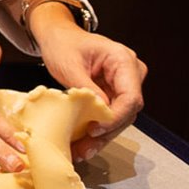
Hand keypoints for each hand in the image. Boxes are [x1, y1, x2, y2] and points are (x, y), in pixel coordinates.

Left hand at [35, 20, 145, 160]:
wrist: (58, 37)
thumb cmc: (63, 44)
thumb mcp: (69, 64)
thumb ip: (86, 88)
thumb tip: (100, 113)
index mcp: (123, 60)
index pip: (130, 97)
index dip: (115, 117)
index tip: (96, 129)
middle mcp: (129, 73)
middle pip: (126, 112)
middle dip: (105, 132)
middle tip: (85, 147)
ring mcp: (123, 85)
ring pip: (118, 119)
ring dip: (100, 137)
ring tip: (80, 151)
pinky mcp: (113, 95)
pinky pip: (109, 116)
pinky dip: (96, 130)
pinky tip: (83, 145)